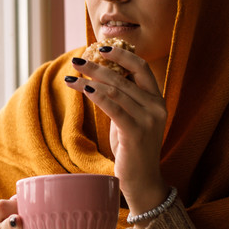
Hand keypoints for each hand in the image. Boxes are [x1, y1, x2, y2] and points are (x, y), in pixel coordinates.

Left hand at [65, 48, 169, 219]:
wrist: (143, 182)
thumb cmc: (132, 149)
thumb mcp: (129, 118)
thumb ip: (123, 97)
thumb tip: (100, 75)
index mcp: (157, 99)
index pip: (142, 67)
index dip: (122, 54)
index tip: (101, 47)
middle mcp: (156, 107)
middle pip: (124, 76)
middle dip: (97, 66)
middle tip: (77, 60)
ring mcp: (148, 120)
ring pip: (115, 90)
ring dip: (89, 80)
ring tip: (71, 77)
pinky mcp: (136, 133)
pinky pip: (113, 107)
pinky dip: (96, 95)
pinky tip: (83, 89)